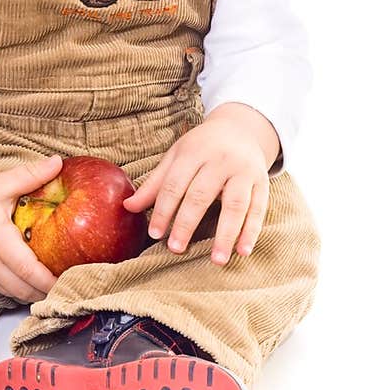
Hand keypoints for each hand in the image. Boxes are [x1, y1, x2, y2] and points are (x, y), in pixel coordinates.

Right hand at [0, 154, 62, 301]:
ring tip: (51, 285)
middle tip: (67, 284)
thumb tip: (59, 162)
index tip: (68, 279)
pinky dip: (16, 290)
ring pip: (11, 294)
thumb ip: (32, 174)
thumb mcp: (2, 183)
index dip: (49, 281)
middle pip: (23, 288)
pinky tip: (28, 283)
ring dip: (32, 293)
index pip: (28, 270)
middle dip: (46, 291)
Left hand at [122, 104, 277, 263]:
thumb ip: (155, 184)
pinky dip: (251, 232)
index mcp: (194, 152)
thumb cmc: (201, 148)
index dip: (164, 210)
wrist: (240, 129)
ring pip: (235, 204)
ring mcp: (244, 171)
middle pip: (201, 194)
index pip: (175, 184)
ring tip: (217, 260)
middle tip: (175, 249)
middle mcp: (220, 160)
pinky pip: (258, 209)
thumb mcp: (176, 158)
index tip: (155, 234)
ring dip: (226, 234)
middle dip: (187, 223)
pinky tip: (243, 252)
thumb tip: (127, 207)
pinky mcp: (262, 182)